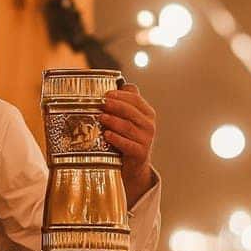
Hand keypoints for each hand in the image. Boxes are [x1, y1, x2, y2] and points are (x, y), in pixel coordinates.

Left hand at [100, 83, 156, 208]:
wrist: (134, 165)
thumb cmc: (128, 138)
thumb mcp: (128, 120)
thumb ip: (124, 103)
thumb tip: (115, 84)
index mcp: (147, 113)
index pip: (135, 99)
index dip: (121, 95)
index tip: (106, 94)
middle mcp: (149, 125)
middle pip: (131, 112)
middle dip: (115, 106)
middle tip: (101, 103)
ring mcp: (146, 140)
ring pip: (128, 127)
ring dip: (113, 121)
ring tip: (101, 117)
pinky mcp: (141, 154)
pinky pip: (128, 145)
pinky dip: (116, 139)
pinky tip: (106, 135)